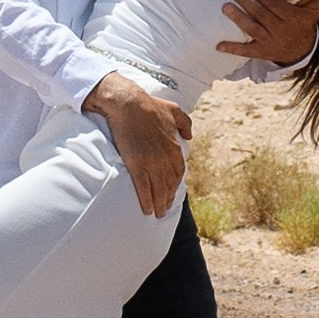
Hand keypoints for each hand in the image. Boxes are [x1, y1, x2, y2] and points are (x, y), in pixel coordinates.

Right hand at [83, 70, 193, 218]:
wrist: (129, 104)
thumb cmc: (150, 105)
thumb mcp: (174, 110)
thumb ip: (185, 123)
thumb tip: (190, 136)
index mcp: (174, 147)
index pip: (179, 172)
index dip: (176, 184)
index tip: (173, 191)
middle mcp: (165, 158)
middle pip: (170, 184)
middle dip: (169, 197)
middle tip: (166, 207)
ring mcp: (151, 163)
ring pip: (159, 189)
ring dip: (160, 203)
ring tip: (158, 213)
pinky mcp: (137, 165)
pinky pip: (144, 188)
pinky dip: (146, 200)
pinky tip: (147, 209)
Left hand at [217, 0, 318, 69]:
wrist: (302, 51)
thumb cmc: (303, 23)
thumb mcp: (313, 10)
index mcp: (293, 18)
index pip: (273, 3)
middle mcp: (281, 30)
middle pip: (260, 13)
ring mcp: (271, 42)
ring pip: (252, 29)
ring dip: (237, 18)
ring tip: (225, 6)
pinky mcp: (262, 52)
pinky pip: (247, 51)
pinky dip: (233, 49)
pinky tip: (219, 45)